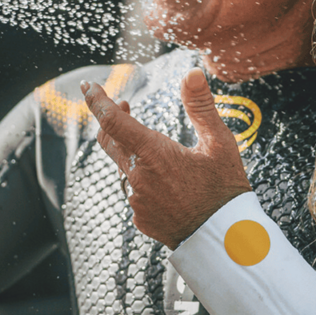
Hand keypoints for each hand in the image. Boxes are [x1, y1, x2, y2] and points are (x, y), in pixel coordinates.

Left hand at [82, 68, 252, 248]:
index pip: (112, 120)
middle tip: (122, 106)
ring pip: (125, 168)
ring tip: (163, 153)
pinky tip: (169, 186)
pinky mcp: (140, 218)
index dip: (97, 101)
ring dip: (135, 154)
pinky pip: (135, 193)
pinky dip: (145, 181)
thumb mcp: (220, 143)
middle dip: (111, 120)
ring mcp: (136, 200)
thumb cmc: (225, 190)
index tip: (89, 87)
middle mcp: (138, 177)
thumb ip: (202, 106)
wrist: (226, 240)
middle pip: (109, 141)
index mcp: (153, 154)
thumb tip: (192, 74)